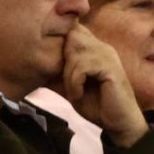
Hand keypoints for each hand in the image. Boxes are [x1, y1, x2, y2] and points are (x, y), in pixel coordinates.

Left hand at [62, 25, 148, 147]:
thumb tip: (34, 63)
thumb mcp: (71, 87)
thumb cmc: (97, 106)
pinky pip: (82, 67)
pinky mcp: (110, 68)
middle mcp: (102, 47)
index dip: (60, 41)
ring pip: (74, 52)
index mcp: (94, 48)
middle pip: (72, 35)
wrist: (119, 124)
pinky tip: (80, 94)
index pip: (72, 29)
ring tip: (74, 91)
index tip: (55, 64)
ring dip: (68, 75)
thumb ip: (58, 73)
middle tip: (66, 82)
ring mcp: (107, 56)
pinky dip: (75, 83)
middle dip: (63, 58)